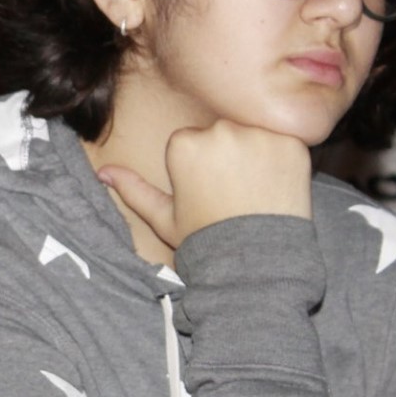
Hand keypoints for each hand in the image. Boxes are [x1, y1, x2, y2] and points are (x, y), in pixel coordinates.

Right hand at [97, 120, 312, 250]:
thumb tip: (103, 173)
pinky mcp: (293, 145)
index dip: (199, 168)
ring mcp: (259, 136)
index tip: (208, 193)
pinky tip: (277, 188)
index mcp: (185, 144)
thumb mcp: (164, 219)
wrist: (257, 265)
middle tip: (235, 194)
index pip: (192, 141)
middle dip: (228, 155)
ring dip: (257, 155)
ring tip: (257, 192)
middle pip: (223, 132)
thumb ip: (134, 190)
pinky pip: (286, 142)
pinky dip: (284, 161)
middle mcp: (220, 131)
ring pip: (254, 135)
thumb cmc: (206, 242)